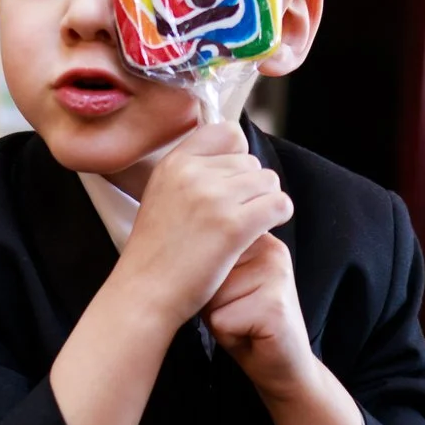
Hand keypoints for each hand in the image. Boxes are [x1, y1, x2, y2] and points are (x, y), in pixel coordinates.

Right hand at [119, 123, 292, 327]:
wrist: (144, 292)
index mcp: (174, 163)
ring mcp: (213, 198)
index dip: (238, 155)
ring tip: (248, 225)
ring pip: (269, 181)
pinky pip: (279, 204)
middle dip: (251, 187)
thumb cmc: (155, 254)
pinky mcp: (233, 225)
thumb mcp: (161, 196)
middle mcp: (193, 173)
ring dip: (265, 202)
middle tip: (237, 214)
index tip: (234, 181)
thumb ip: (191, 174)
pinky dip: (279, 216)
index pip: (227, 132)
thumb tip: (235, 157)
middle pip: (251, 161)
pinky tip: (261, 231)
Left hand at [206, 233, 316, 397]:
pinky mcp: (275, 305)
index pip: (204, 244)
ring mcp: (277, 274)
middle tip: (236, 311)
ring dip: (217, 317)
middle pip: (205, 268)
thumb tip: (184, 256)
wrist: (284, 366)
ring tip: (241, 322)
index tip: (228, 293)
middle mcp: (271, 248)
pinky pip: (221, 319)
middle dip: (209, 298)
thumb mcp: (223, 283)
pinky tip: (249, 334)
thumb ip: (211, 261)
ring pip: (210, 294)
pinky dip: (226, 334)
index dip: (203, 277)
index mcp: (256, 237)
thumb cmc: (247, 325)